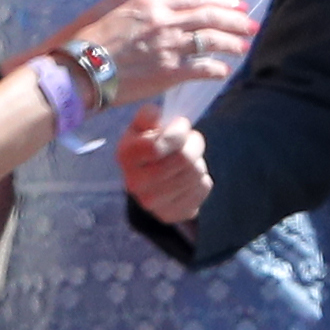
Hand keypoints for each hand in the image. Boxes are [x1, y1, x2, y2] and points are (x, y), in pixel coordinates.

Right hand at [66, 0, 250, 103]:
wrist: (81, 70)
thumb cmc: (91, 41)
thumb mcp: (118, 8)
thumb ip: (146, 5)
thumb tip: (165, 8)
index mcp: (152, 2)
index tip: (237, 1)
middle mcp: (165, 20)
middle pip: (210, 14)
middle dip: (235, 19)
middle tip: (250, 23)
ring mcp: (168, 46)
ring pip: (211, 39)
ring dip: (232, 42)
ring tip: (243, 46)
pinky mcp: (167, 72)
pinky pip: (202, 68)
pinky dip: (216, 69)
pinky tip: (224, 71)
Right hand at [117, 105, 210, 223]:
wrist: (150, 182)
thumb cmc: (151, 145)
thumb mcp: (144, 126)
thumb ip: (148, 115)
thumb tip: (154, 114)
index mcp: (126, 156)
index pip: (157, 146)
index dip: (178, 131)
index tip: (181, 126)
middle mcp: (134, 183)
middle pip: (182, 159)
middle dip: (193, 145)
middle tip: (190, 143)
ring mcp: (151, 203)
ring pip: (195, 173)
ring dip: (198, 162)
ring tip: (189, 162)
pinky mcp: (170, 214)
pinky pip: (202, 189)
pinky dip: (202, 180)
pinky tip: (190, 180)